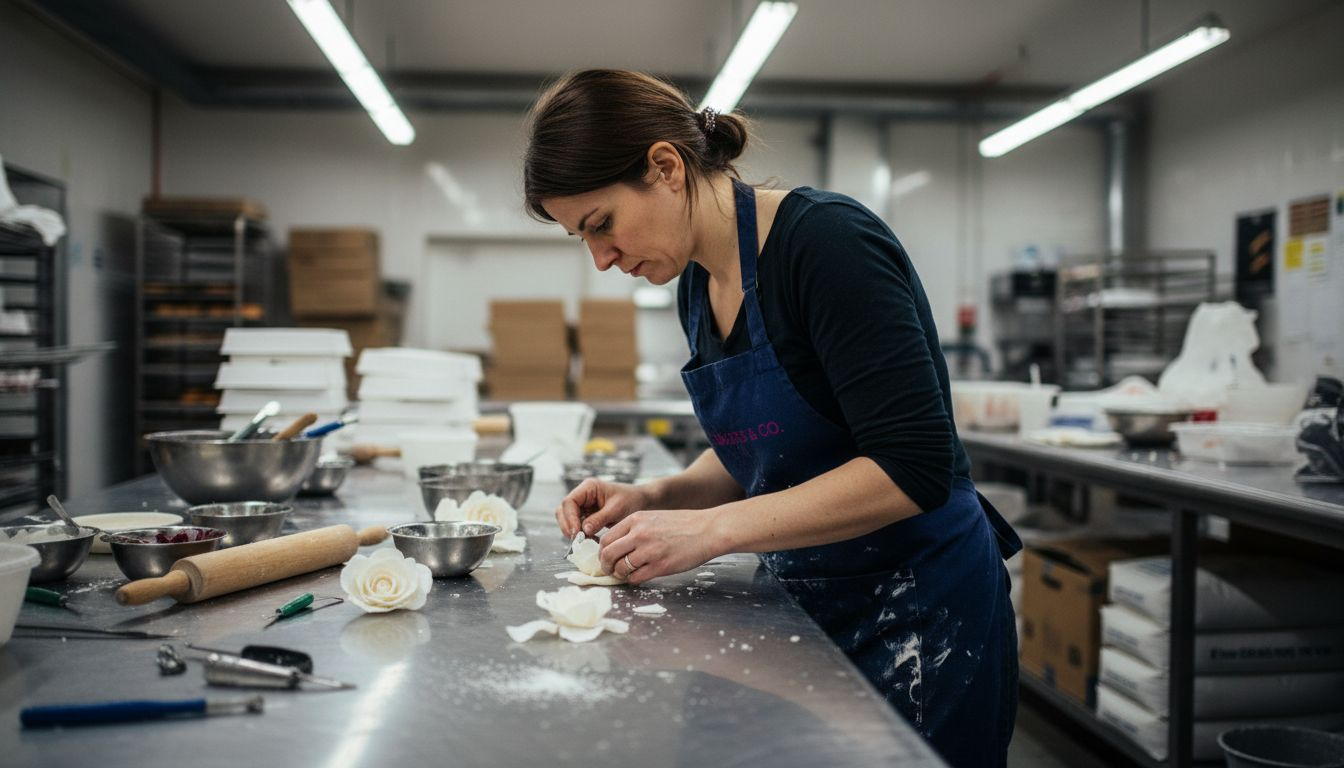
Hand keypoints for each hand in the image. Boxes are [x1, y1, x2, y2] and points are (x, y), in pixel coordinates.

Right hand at [554, 478, 652, 539]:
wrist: (642, 502)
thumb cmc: (631, 500)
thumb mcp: (617, 509)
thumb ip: (599, 518)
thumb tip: (584, 530)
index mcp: (588, 487)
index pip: (569, 502)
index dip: (570, 518)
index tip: (577, 533)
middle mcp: (582, 495)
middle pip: (563, 511)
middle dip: (568, 527)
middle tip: (577, 541)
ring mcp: (583, 506)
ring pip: (568, 520)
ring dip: (574, 533)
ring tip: (586, 543)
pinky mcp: (587, 516)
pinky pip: (578, 527)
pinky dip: (582, 535)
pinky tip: (592, 542)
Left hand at [598, 508, 720, 585]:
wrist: (708, 529)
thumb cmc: (683, 525)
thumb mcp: (653, 518)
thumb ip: (634, 529)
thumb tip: (616, 547)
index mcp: (635, 519)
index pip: (606, 539)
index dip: (603, 552)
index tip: (606, 558)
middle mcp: (639, 534)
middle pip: (608, 554)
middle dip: (606, 565)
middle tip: (611, 570)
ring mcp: (649, 550)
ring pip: (621, 568)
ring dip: (620, 574)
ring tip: (626, 574)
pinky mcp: (660, 566)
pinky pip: (636, 578)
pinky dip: (634, 580)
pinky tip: (639, 576)